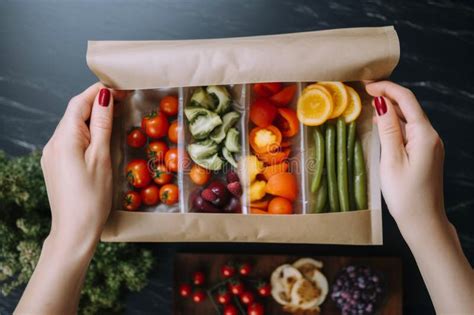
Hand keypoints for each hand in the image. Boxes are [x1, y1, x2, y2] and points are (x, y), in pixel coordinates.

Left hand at [41, 83, 113, 248]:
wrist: (74, 231)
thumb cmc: (92, 197)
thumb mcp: (101, 157)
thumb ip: (101, 125)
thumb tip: (104, 97)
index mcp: (63, 139)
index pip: (79, 103)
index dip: (98, 91)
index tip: (120, 87)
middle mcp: (52, 144)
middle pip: (74, 113)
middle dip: (97, 102)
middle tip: (123, 99)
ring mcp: (51, 156)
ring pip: (72, 126)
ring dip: (92, 117)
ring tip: (116, 114)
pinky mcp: (55, 166)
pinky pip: (70, 140)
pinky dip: (86, 132)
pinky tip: (100, 135)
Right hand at [365, 81, 445, 229]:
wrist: (423, 221)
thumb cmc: (405, 195)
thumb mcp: (392, 159)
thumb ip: (388, 129)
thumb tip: (381, 103)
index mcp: (425, 135)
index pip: (407, 100)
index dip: (387, 88)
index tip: (367, 86)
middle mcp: (430, 136)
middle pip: (409, 107)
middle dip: (387, 96)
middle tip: (364, 92)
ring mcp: (429, 145)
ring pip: (408, 120)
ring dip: (389, 111)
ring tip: (368, 107)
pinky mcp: (424, 154)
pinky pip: (408, 132)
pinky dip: (394, 125)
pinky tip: (381, 128)